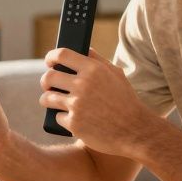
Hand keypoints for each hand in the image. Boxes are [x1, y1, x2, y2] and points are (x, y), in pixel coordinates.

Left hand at [39, 48, 159, 156]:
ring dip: (48, 100)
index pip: (61, 54)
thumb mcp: (116, 74)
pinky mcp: (74, 124)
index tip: (49, 62)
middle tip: (48, 85)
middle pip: (49, 77)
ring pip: (47, 98)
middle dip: (46, 81)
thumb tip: (81, 50)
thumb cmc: (125, 100)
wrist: (135, 131)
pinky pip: (58, 117)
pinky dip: (63, 119)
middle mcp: (83, 85)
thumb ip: (97, 60)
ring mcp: (77, 105)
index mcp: (93, 69)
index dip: (51, 57)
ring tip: (53, 102)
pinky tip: (73, 119)